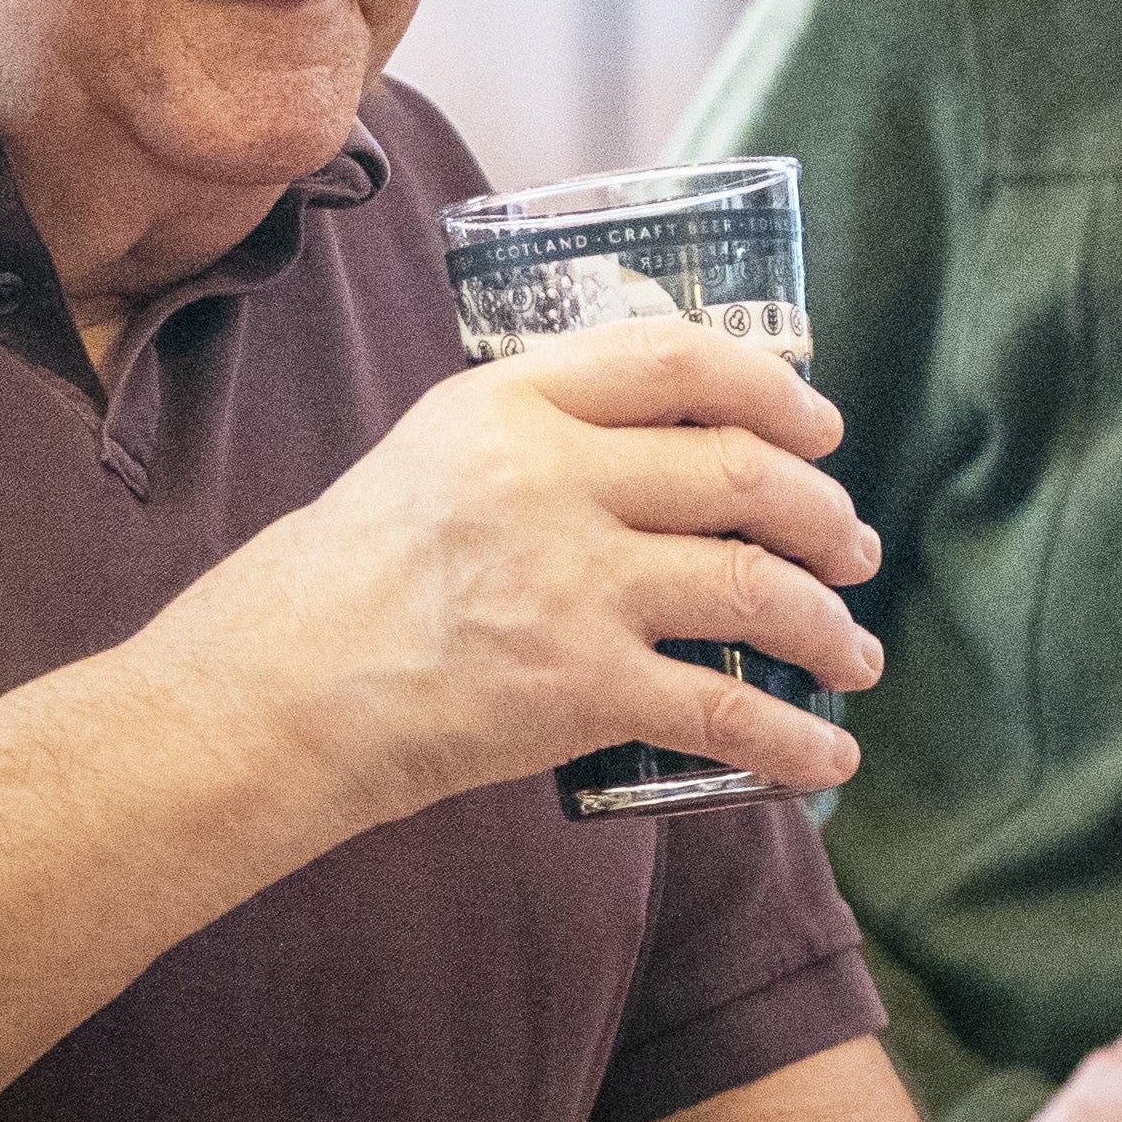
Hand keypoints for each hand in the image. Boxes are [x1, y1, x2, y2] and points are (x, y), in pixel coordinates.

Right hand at [133, 320, 880, 834]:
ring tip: (855, 652)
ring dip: (829, 624)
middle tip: (853, 546)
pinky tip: (829, 759)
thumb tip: (657, 453)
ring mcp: (571, 583)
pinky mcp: (577, 687)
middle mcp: (551, 478)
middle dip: (824, 514)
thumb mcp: (428, 456)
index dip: (773, 390)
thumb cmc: (335, 584)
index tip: (819, 424)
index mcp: (511, 404)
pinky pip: (724, 712)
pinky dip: (793, 741)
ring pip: (755, 586)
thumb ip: (535, 439)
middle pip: (742, 474)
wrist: (266, 696)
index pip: (677, 361)